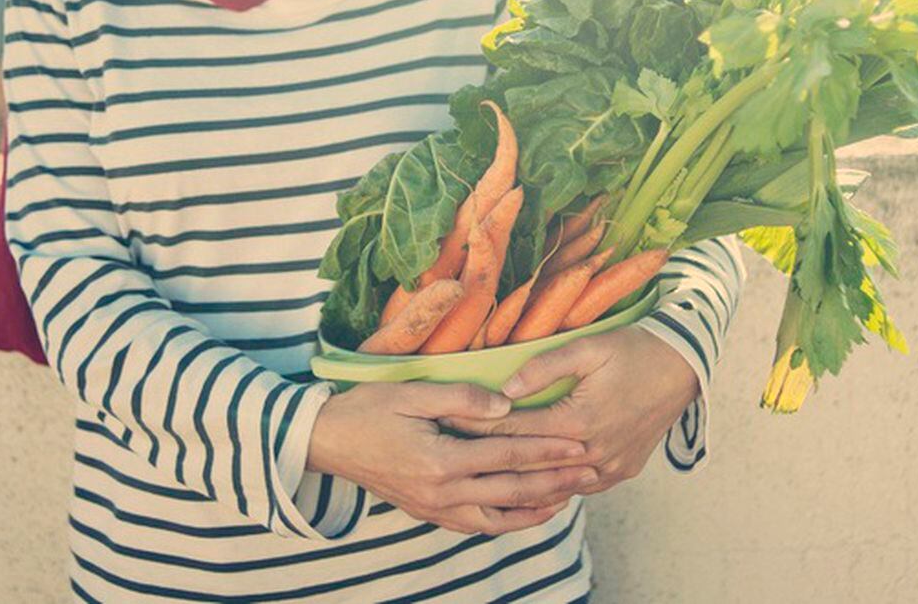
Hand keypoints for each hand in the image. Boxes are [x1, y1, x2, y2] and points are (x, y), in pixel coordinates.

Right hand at [306, 380, 597, 534]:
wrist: (328, 442)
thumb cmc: (369, 409)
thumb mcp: (413, 392)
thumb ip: (462, 398)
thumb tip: (506, 405)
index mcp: (442, 460)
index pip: (508, 455)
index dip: (547, 449)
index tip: (579, 443)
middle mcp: (443, 493)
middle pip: (512, 490)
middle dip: (555, 480)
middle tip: (589, 472)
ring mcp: (436, 509)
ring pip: (499, 516)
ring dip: (537, 507)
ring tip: (568, 497)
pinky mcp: (429, 513)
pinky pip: (478, 524)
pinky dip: (507, 521)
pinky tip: (524, 512)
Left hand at [436, 327, 700, 493]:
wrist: (683, 366)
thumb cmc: (633, 349)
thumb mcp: (588, 347)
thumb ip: (544, 366)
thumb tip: (505, 387)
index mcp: (579, 421)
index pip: (515, 428)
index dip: (478, 425)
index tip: (447, 420)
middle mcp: (593, 454)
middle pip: (529, 462)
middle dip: (489, 455)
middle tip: (453, 448)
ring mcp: (610, 469)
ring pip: (553, 483)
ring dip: (519, 476)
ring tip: (482, 468)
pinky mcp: (622, 471)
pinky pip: (579, 486)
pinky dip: (553, 483)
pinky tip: (531, 479)